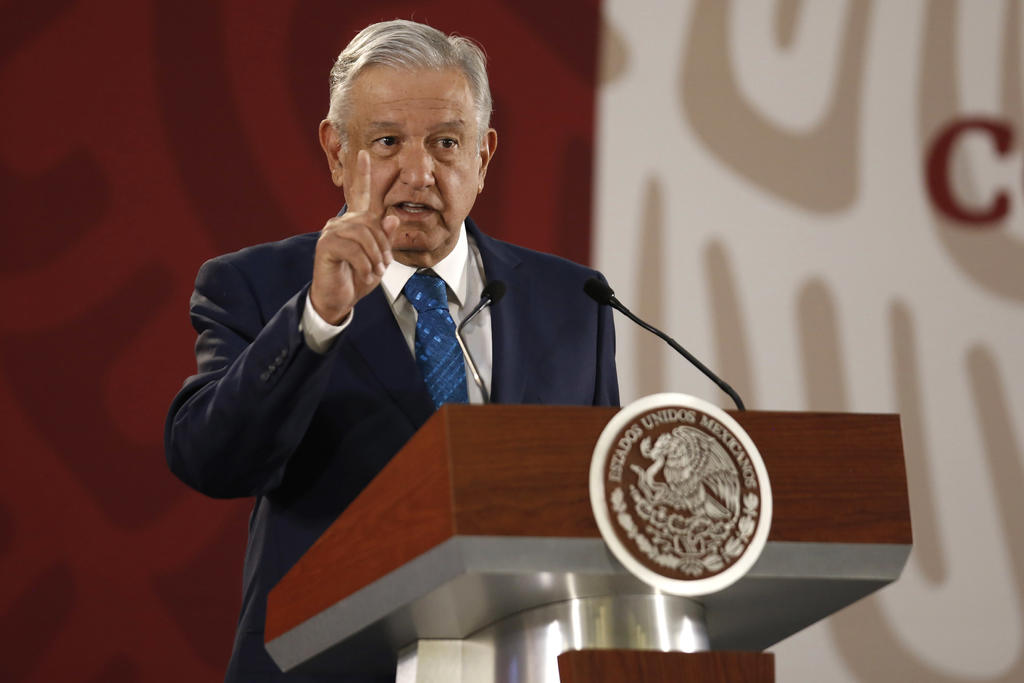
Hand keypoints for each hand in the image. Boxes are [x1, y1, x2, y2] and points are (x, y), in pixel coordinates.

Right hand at [310, 150, 397, 323]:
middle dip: (383, 247)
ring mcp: (331, 232)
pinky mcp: (326, 245)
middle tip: (383, 267)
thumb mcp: (378, 259)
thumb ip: (386, 239)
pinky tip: (364, 274)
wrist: (338, 299)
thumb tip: (393, 216)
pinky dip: (364, 264)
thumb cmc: (357, 278)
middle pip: (371, 223)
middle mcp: (341, 223)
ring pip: (364, 235)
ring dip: (375, 258)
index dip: (362, 173)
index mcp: (356, 223)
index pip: (360, 194)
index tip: (363, 152)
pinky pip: (353, 249)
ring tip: (374, 272)